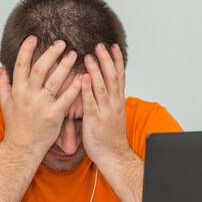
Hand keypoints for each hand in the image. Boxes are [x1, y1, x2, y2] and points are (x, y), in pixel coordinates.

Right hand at [0, 36, 81, 157]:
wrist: (23, 148)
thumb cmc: (16, 126)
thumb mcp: (5, 104)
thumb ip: (3, 85)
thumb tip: (0, 69)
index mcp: (17, 91)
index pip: (21, 65)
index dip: (27, 50)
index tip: (34, 37)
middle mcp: (28, 96)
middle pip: (39, 69)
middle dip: (50, 54)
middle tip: (61, 42)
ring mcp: (42, 106)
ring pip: (54, 81)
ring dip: (65, 66)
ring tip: (74, 54)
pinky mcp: (54, 116)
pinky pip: (66, 99)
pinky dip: (75, 88)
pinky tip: (82, 77)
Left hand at [80, 43, 128, 166]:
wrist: (114, 156)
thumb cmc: (110, 137)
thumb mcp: (113, 114)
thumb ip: (109, 99)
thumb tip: (104, 86)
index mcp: (118, 100)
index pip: (120, 75)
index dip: (116, 60)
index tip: (113, 45)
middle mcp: (114, 103)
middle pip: (112, 76)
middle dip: (106, 60)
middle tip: (99, 45)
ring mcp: (105, 111)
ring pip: (102, 86)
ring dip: (96, 70)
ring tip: (89, 56)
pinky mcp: (95, 120)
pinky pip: (90, 102)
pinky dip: (86, 89)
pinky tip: (82, 78)